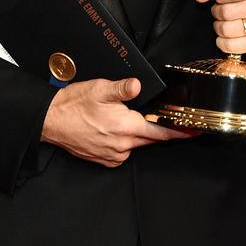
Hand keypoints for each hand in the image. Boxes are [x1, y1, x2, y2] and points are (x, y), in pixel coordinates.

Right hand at [41, 77, 195, 167]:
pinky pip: (124, 151)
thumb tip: (138, 86)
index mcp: (125, 127)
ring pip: (136, 143)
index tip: (194, 132)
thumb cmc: (73, 104)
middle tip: (162, 117)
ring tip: (123, 118)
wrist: (51, 121)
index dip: (179, 132)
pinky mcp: (105, 159)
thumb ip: (123, 88)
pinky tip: (113, 129)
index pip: (160, 131)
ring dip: (137, 133)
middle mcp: (122, 145)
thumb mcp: (100, 88)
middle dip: (157, 128)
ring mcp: (114, 154)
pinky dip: (124, 141)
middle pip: (150, 137)